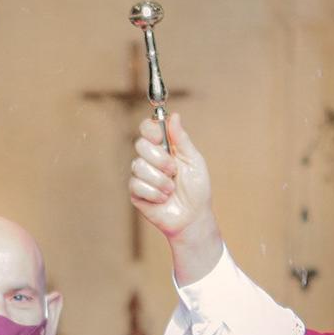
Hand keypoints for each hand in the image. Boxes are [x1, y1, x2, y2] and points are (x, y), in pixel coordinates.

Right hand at [128, 114, 223, 282]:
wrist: (193, 218)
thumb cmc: (197, 190)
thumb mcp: (194, 161)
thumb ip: (182, 140)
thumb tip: (174, 116)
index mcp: (164, 148)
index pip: (147, 129)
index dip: (150, 129)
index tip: (159, 136)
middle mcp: (150, 159)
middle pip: (140, 145)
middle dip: (159, 159)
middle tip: (173, 171)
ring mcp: (141, 176)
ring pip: (138, 166)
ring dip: (160, 181)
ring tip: (171, 190)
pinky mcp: (136, 193)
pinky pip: (137, 185)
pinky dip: (155, 194)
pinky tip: (163, 199)